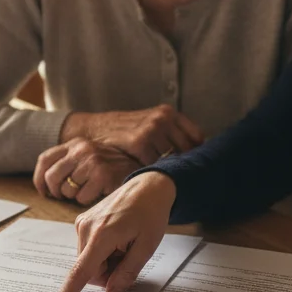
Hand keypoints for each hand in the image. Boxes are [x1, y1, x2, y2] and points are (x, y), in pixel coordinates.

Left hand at [33, 139, 141, 205]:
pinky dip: (88, 200)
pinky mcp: (102, 174)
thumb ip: (71, 163)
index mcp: (76, 143)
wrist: (143, 168)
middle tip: (66, 197)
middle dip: (56, 192)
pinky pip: (82, 197)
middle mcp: (82, 149)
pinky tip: (99, 193)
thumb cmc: (113, 168)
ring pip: (67, 190)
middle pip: (52, 176)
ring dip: (75, 197)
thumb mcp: (90, 157)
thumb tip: (46, 183)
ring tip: (89, 192)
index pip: (45, 159)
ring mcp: (92, 161)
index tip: (45, 191)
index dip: (40, 179)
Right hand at [47, 171, 176, 291]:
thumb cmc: (151, 214)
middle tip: (129, 256)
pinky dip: (103, 251)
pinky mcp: (83, 222)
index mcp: (101, 235)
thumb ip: (127, 273)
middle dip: (108, 273)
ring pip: (89, 262)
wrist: (148, 186)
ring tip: (125, 244)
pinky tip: (118, 238)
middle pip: (90, 271)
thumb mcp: (146, 247)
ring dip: (107, 261)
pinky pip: (89, 250)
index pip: (81, 272)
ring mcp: (82, 224)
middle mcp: (85, 228)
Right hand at [61, 106, 204, 163]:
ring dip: (169, 170)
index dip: (197, 153)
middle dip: (184, 164)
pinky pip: (155, 163)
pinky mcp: (140, 142)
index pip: (197, 137)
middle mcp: (163, 118)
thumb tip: (197, 151)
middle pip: (187, 149)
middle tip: (182, 176)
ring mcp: (151, 129)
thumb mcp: (150, 123)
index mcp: (168, 113)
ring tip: (166, 178)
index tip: (196, 164)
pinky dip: (153, 171)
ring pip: (172, 158)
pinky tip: (149, 175)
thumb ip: (171, 134)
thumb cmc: (124, 131)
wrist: (94, 129)